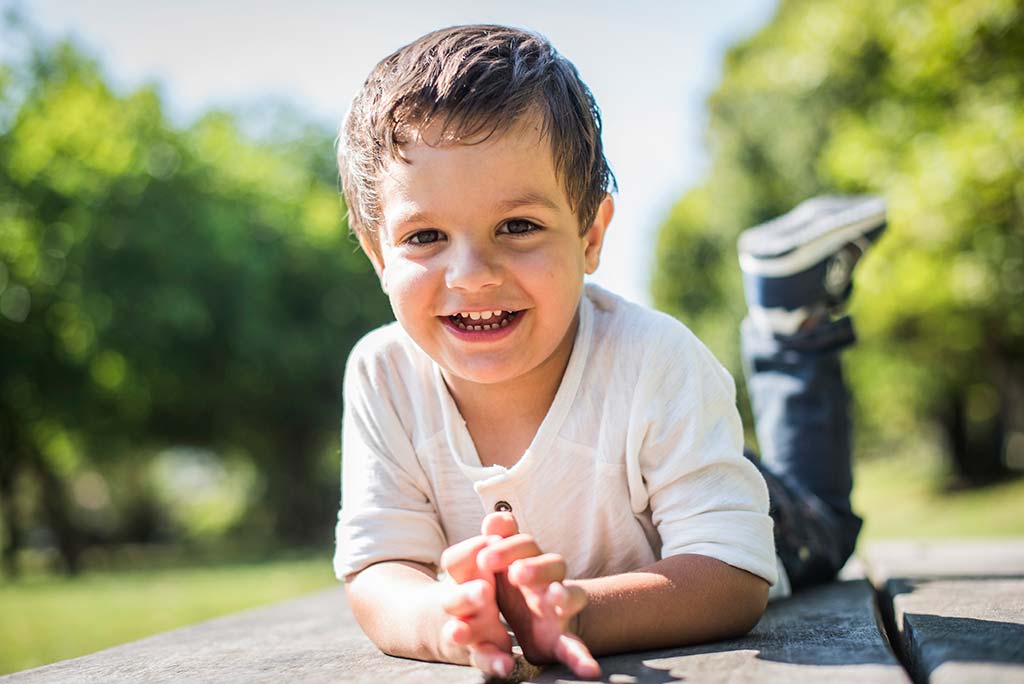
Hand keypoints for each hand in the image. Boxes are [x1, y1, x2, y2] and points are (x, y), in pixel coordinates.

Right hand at [438, 534, 514, 677]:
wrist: (446, 621)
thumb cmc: (475, 581)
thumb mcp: (480, 559)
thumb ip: (493, 540)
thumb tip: (502, 519)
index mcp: (459, 575)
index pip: (456, 560)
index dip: (471, 552)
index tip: (489, 542)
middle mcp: (457, 603)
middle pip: (453, 600)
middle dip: (466, 595)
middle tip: (483, 590)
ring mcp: (467, 630)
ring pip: (463, 632)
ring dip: (465, 631)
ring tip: (459, 632)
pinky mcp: (482, 653)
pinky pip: (485, 659)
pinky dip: (493, 662)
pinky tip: (506, 664)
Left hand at [478, 513, 600, 678]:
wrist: (533, 624)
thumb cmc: (514, 588)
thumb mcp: (501, 565)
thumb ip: (498, 541)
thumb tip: (494, 516)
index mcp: (532, 562)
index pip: (526, 545)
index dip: (509, 547)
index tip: (485, 558)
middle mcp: (550, 582)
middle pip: (554, 564)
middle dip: (536, 567)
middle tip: (516, 572)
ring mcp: (560, 611)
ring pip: (572, 596)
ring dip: (565, 596)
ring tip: (555, 597)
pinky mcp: (562, 640)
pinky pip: (575, 647)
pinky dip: (582, 659)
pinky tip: (591, 671)